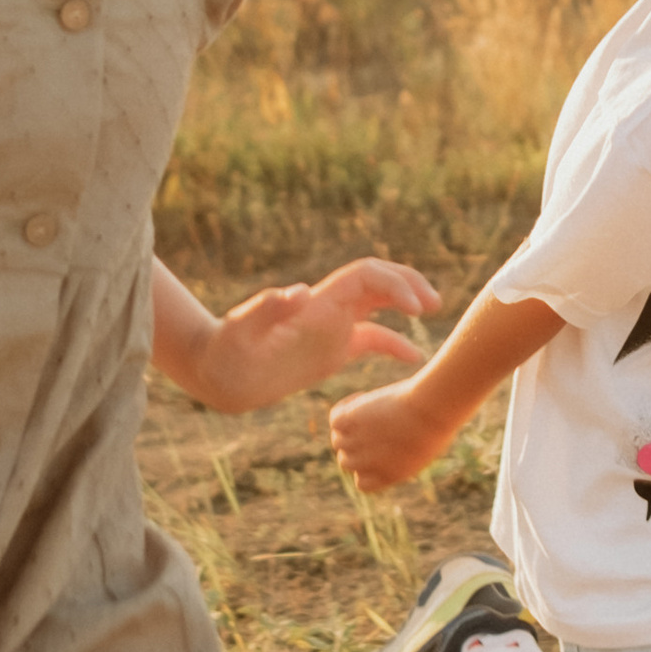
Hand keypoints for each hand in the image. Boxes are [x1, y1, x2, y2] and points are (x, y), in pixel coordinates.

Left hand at [193, 259, 441, 411]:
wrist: (217, 374)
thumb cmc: (225, 354)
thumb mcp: (240, 333)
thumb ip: (266, 310)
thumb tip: (298, 291)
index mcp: (316, 303)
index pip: (365, 277)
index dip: (394, 284)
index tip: (417, 308)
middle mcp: (328, 309)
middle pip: (378, 280)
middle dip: (408, 283)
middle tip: (433, 304)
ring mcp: (331, 328)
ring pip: (378, 304)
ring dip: (405, 302)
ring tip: (432, 312)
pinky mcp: (331, 350)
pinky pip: (370, 340)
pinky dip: (394, 344)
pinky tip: (413, 359)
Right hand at [331, 376, 461, 494]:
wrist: (431, 409)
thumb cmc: (436, 425)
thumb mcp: (424, 445)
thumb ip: (406, 451)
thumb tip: (397, 442)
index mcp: (388, 475)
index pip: (363, 483)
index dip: (366, 468)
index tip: (378, 452)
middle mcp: (368, 463)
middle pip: (346, 461)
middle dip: (357, 446)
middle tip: (373, 425)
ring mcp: (358, 442)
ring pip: (338, 440)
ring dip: (349, 427)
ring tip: (368, 409)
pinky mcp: (351, 420)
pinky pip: (335, 418)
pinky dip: (344, 408)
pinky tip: (361, 397)